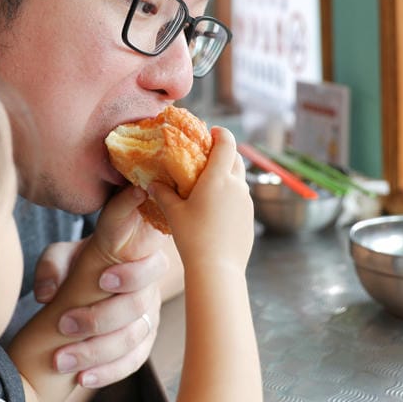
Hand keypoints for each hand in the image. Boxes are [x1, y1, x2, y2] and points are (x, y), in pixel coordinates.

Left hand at [48, 186, 169, 387]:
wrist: (90, 286)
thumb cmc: (78, 265)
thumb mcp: (63, 256)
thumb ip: (53, 266)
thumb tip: (47, 294)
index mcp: (141, 261)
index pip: (151, 267)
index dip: (132, 275)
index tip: (102, 281)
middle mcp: (150, 292)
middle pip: (137, 308)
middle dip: (100, 319)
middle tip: (63, 325)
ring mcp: (148, 322)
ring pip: (133, 341)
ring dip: (96, 352)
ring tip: (62, 360)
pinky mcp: (142, 347)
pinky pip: (130, 364)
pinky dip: (107, 373)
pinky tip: (81, 378)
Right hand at [149, 127, 253, 272]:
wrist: (218, 269)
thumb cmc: (192, 238)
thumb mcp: (174, 213)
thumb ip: (164, 194)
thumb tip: (153, 183)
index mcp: (219, 178)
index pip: (227, 143)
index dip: (220, 133)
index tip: (211, 132)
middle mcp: (237, 186)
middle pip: (237, 158)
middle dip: (224, 152)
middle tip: (207, 156)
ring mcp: (246, 202)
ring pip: (240, 179)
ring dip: (228, 174)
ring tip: (210, 183)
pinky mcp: (249, 218)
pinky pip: (241, 198)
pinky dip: (231, 194)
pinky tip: (216, 208)